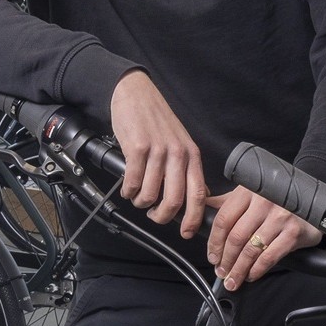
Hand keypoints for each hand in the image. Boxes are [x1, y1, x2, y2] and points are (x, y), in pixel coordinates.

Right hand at [109, 70, 206, 238]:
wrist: (135, 93)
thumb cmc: (156, 119)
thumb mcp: (180, 143)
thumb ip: (187, 168)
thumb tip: (197, 196)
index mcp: (191, 154)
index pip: (198, 194)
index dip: (193, 218)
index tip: (185, 232)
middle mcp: (177, 154)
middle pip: (174, 200)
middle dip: (162, 217)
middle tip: (154, 216)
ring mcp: (157, 151)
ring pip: (150, 194)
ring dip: (141, 203)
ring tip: (137, 197)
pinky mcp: (137, 148)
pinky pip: (132, 182)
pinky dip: (128, 191)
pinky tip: (127, 187)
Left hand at [206, 187, 322, 289]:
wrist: (314, 202)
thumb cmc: (278, 199)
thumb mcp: (251, 194)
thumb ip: (227, 203)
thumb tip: (201, 208)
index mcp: (248, 190)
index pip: (224, 219)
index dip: (215, 242)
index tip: (212, 256)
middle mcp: (264, 201)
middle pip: (236, 237)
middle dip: (226, 260)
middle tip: (222, 272)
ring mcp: (280, 216)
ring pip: (251, 249)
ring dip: (239, 269)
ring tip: (233, 279)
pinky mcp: (293, 232)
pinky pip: (269, 257)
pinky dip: (256, 270)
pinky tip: (251, 275)